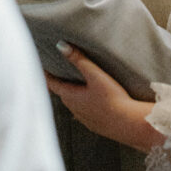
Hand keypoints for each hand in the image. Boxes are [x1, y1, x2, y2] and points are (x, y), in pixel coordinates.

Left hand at [46, 43, 162, 152]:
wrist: (127, 123)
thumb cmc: (111, 98)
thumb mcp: (95, 75)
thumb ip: (79, 59)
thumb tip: (61, 45)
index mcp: (70, 96)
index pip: (53, 84)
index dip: (47, 74)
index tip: (43, 66)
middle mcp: (74, 109)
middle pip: (62, 93)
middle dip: (60, 82)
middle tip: (60, 71)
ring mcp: (84, 119)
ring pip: (73, 104)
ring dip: (72, 94)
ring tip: (75, 84)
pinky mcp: (95, 124)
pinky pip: (84, 112)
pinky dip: (83, 104)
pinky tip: (90, 103)